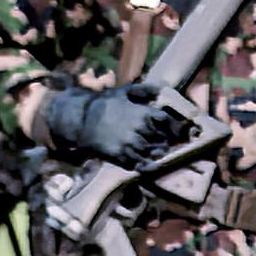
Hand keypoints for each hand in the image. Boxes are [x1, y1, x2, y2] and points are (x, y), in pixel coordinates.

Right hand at [42, 82, 186, 164]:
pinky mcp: (121, 156)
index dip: (173, 127)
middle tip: (165, 143)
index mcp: (142, 114)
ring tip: (156, 152)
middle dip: (164, 141)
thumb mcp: (122, 93)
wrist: (81, 120)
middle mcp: (140, 130)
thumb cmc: (103, 105)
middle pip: (162, 139)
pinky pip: (140, 164)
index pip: (167, 121)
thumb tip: (161, 88)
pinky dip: (147, 166)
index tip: (175, 130)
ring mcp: (130, 144)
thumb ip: (142, 90)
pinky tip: (150, 165)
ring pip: (152, 153)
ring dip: (156, 153)